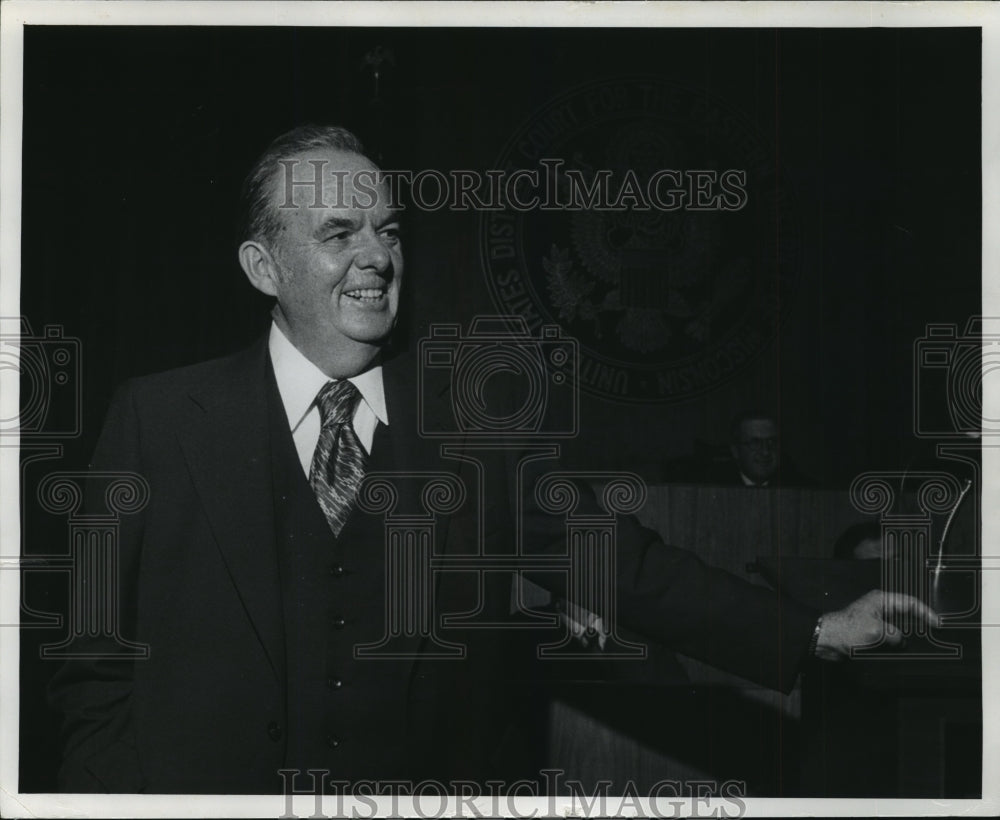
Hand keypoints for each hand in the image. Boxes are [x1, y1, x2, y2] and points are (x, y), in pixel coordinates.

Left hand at [815, 589, 941, 660]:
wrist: (828, 640)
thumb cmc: (846, 630)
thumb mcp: (876, 631)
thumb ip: (895, 634)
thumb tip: (902, 640)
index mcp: (881, 600)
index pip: (910, 602)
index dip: (926, 613)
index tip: (937, 623)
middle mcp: (880, 608)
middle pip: (907, 614)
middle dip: (920, 624)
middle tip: (935, 634)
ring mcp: (876, 620)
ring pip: (900, 626)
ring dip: (909, 635)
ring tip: (924, 643)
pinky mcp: (872, 631)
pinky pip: (891, 635)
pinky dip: (899, 641)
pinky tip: (906, 649)